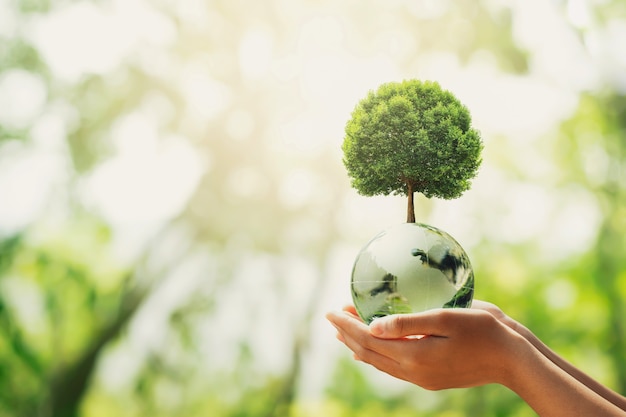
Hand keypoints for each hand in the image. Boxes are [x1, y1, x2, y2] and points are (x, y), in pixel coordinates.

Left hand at [326, 305, 527, 389]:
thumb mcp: (444, 318)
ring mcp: (421, 378)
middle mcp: (413, 372)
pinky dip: (377, 356)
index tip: (330, 311)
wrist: (511, 359)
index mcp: (414, 356)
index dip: (347, 325)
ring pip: (379, 363)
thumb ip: (407, 323)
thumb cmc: (482, 331)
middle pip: (369, 353)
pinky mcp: (430, 379)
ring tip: (344, 333)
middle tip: (332, 317)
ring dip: (359, 346)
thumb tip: (372, 326)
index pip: (368, 339)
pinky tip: (373, 350)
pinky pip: (393, 369)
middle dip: (348, 334)